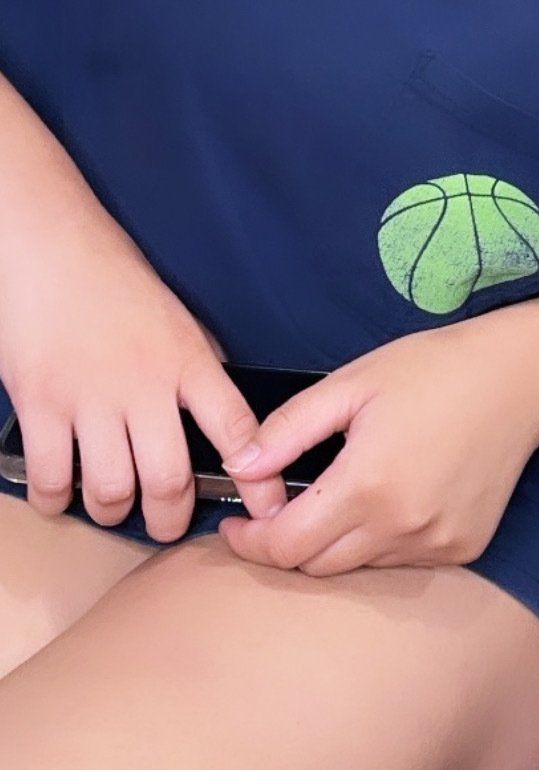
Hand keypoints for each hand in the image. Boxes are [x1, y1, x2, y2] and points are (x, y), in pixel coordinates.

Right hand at [0, 201, 287, 540]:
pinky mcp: (41, 406)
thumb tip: (222, 420)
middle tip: (168, 523)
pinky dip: (56, 499)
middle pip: (169, 480)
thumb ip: (197, 369)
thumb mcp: (176, 318)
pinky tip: (63, 492)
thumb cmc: (115, 279)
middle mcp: (143, 385)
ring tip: (115, 505)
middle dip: (172, 518)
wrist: (51, 247)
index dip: (258, 477)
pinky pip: (53, 479)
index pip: (236, 426)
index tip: (266, 507)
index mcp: (186, 359)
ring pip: (112, 491)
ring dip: (115, 511)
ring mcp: (89, 399)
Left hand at [215, 324, 538, 575]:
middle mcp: (402, 528)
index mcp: (367, 485)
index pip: (286, 546)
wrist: (520, 378)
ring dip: (332, 544)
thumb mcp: (352, 382)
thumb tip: (242, 466)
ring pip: (357, 568)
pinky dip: (378, 542)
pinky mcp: (462, 549)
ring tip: (332, 498)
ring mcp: (436, 545)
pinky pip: (400, 562)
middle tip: (274, 511)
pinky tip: (385, 499)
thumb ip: (289, 428)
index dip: (249, 542)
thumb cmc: (433, 368)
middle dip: (286, 543)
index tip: (235, 524)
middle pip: (316, 566)